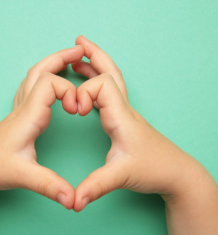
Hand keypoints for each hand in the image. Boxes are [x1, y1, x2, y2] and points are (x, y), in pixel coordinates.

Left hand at [0, 45, 83, 208]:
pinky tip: (49, 82)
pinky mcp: (17, 116)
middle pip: (40, 70)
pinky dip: (44, 77)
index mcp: (28, 116)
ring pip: (34, 76)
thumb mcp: (22, 177)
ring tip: (69, 59)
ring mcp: (18, 110)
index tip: (79, 110)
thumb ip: (49, 185)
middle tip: (80, 52)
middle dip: (62, 58)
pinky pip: (30, 88)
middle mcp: (23, 108)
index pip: (50, 84)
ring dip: (52, 63)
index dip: (70, 91)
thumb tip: (72, 198)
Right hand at [73, 36, 217, 234]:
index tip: (75, 110)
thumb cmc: (153, 169)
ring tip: (79, 59)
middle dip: (93, 55)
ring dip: (95, 66)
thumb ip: (95, 186)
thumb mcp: (121, 177)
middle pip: (110, 72)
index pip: (101, 86)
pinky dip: (97, 83)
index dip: (83, 92)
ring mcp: (126, 112)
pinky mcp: (125, 119)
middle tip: (78, 42)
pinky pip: (110, 93)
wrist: (176, 172)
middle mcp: (124, 109)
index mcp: (121, 116)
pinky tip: (89, 88)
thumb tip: (73, 200)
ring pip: (111, 80)